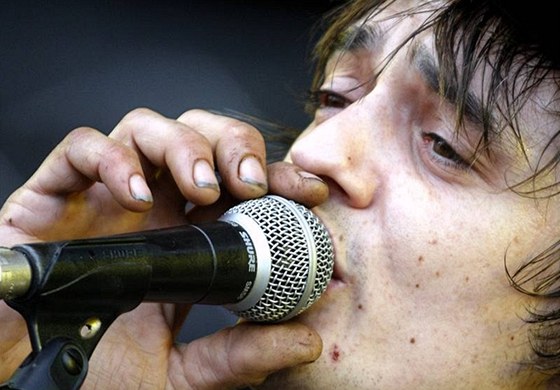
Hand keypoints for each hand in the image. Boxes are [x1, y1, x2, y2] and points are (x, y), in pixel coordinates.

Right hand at [0, 108, 326, 387]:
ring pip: (148, 128)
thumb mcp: (178, 372)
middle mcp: (150, 207)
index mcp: (184, 237)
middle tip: (250, 183)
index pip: (238, 186)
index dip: (275, 177)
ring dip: (184, 144)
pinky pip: (80, 148)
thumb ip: (236, 356)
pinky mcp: (51, 195)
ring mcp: (102, 196)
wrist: (26, 378)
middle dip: (233, 145)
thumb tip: (305, 339)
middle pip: (200, 138)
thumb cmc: (96, 369)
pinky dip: (110, 157)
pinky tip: (132, 194)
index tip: (306, 193)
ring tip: (201, 185)